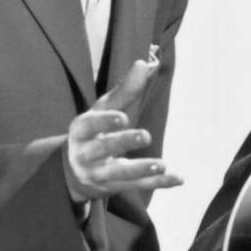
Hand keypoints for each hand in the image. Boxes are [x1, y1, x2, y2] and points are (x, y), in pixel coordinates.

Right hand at [65, 55, 182, 201]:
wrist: (72, 171)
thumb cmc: (92, 132)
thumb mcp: (102, 109)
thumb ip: (124, 90)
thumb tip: (144, 63)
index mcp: (81, 129)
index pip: (90, 125)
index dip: (105, 122)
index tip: (122, 118)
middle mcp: (86, 153)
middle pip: (103, 148)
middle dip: (123, 143)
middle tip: (145, 136)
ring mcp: (98, 174)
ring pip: (119, 174)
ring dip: (141, 169)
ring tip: (162, 164)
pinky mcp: (113, 188)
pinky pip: (137, 186)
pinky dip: (157, 183)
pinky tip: (177, 178)